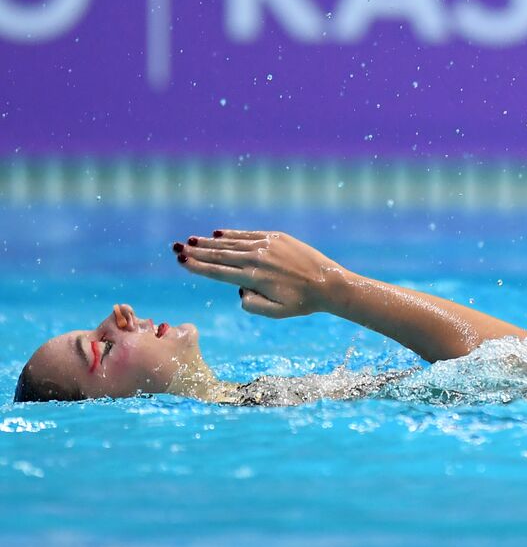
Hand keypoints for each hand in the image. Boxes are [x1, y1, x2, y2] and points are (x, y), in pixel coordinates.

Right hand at [173, 229, 347, 317]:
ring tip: (191, 241)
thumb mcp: (275, 313)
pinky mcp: (276, 237)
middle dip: (196, 252)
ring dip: (209, 242)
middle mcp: (257, 259)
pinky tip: (218, 234)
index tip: (181, 262)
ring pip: (231, 243)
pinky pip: (248, 235)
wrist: (330, 283)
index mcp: (254, 278)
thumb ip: (251, 304)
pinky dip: (232, 234)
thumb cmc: (302, 303)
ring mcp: (266, 245)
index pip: (218, 272)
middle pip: (219, 255)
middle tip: (176, 248)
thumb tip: (238, 289)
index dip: (198, 267)